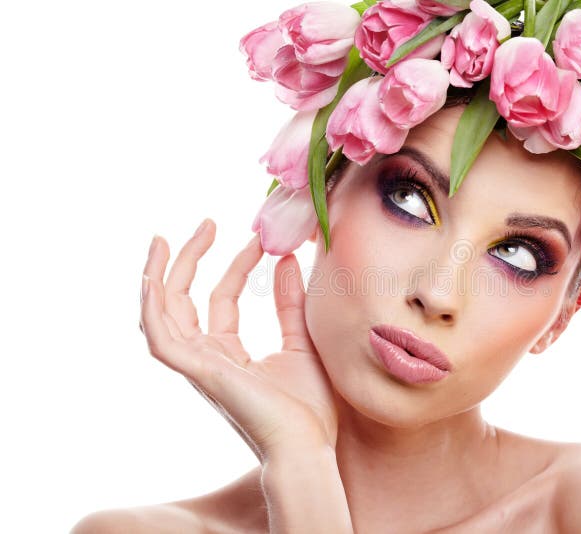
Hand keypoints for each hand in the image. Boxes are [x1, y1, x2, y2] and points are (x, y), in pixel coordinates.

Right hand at [139, 218, 338, 462]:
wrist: (309, 446)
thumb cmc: (309, 408)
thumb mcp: (301, 342)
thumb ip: (289, 304)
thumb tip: (285, 260)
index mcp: (228, 354)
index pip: (221, 299)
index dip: (237, 266)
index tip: (262, 241)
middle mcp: (206, 358)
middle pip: (184, 301)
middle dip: (191, 259)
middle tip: (208, 222)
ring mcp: (198, 367)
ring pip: (162, 315)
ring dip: (159, 276)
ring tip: (165, 238)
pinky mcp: (198, 373)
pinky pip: (160, 339)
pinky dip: (151, 309)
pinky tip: (154, 277)